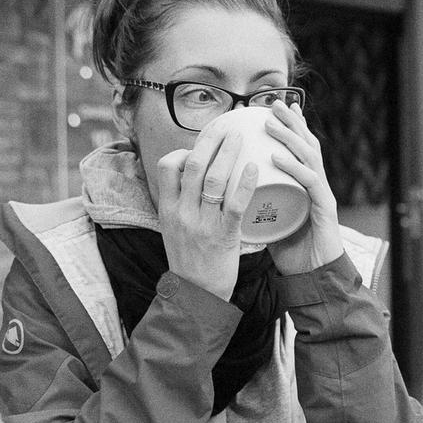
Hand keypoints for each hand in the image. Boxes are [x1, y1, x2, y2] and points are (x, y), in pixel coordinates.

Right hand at [156, 126, 257, 300]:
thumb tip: (194, 174)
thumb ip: (180, 203)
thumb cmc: (190, 260)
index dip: (185, 150)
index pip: (168, 166)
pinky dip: (245, 182)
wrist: (197, 297)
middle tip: (228, 126)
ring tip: (242, 137)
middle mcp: (182, 213)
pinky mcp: (224, 236)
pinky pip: (235, 203)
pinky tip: (255, 167)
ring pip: (215, 179)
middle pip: (194, 165)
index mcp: (168, 209)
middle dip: (211, 140)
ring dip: (229, 153)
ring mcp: (202, 224)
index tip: (201, 145)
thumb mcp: (173, 228)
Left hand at [263, 100, 343, 274]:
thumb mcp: (270, 221)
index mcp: (305, 186)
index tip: (274, 107)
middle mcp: (316, 185)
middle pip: (306, 144)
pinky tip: (276, 157)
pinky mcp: (324, 210)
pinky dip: (292, 167)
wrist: (313, 278)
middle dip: (291, 121)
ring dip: (290, 137)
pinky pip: (309, 183)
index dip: (290, 126)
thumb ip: (258, 205)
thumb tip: (231, 193)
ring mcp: (322, 195)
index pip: (299, 148)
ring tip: (271, 123)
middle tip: (274, 103)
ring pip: (309, 157)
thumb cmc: (292, 251)